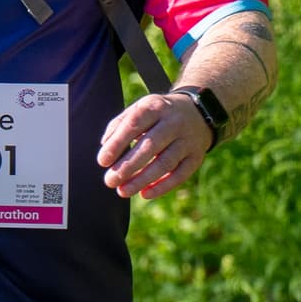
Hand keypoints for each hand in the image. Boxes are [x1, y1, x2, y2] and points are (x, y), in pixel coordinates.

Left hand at [95, 91, 215, 199]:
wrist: (198, 112)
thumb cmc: (158, 115)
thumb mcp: (140, 109)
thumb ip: (119, 125)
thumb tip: (105, 146)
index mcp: (155, 107)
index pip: (134, 125)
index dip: (117, 144)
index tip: (102, 161)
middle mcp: (174, 123)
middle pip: (150, 146)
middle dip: (128, 166)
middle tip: (110, 180)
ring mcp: (188, 140)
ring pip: (165, 163)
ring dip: (142, 180)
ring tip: (122, 191)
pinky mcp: (196, 157)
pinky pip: (180, 174)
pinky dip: (162, 186)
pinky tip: (144, 194)